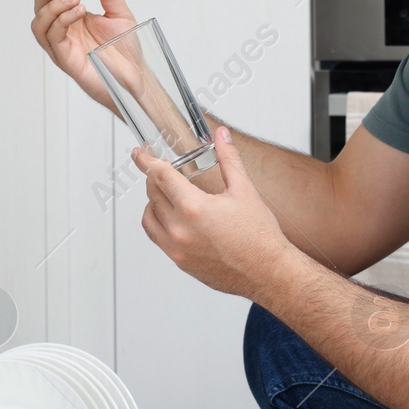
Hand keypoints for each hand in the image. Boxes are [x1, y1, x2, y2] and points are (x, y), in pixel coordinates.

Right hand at [28, 0, 136, 111]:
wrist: (136, 76)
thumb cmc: (125, 51)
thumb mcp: (119, 11)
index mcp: (71, 18)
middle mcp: (63, 31)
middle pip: (40, 7)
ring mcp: (62, 46)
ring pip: (41, 23)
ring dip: (53, 6)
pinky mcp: (66, 60)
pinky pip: (54, 39)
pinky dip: (62, 22)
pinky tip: (78, 12)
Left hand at [135, 125, 293, 297]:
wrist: (268, 272)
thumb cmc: (259, 236)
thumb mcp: (244, 190)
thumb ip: (228, 159)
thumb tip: (222, 136)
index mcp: (193, 208)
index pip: (160, 176)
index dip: (147, 161)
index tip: (140, 154)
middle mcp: (179, 229)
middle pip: (152, 195)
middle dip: (153, 178)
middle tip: (160, 170)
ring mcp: (176, 248)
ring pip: (149, 218)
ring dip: (152, 202)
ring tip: (165, 193)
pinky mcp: (179, 262)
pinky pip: (157, 238)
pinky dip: (158, 223)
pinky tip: (171, 217)